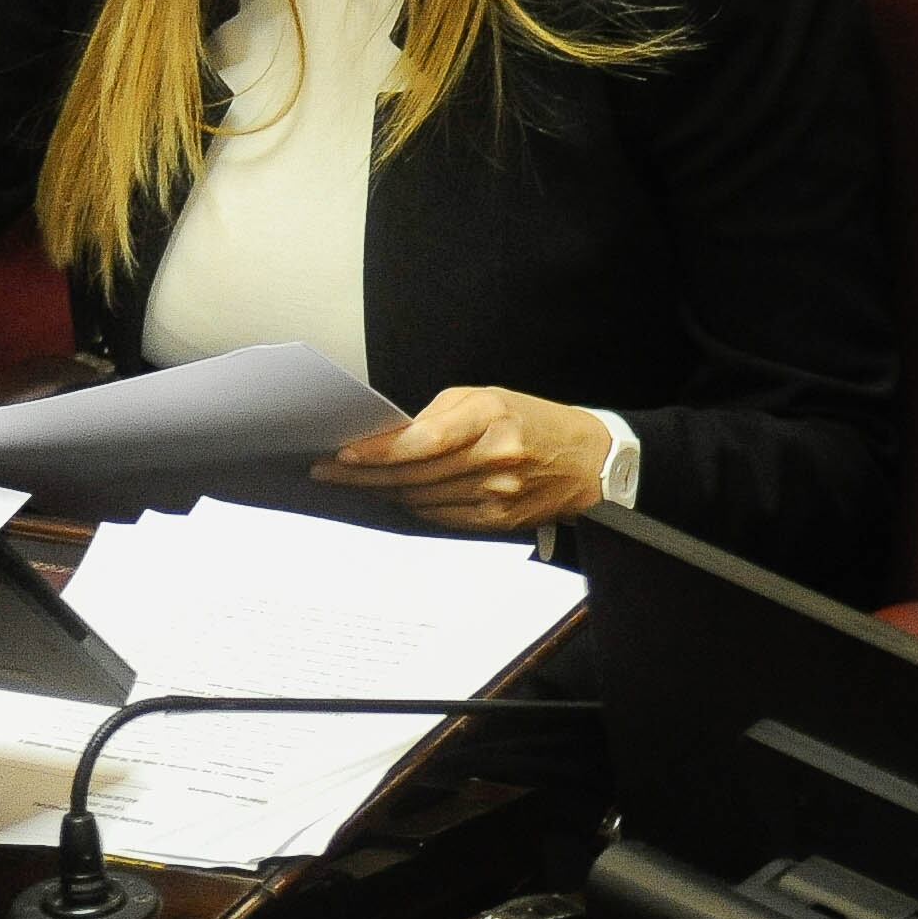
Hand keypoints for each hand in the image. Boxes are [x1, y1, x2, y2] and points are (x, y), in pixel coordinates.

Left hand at [313, 385, 612, 532]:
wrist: (590, 462)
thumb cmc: (534, 423)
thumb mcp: (489, 398)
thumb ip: (437, 416)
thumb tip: (389, 440)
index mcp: (490, 418)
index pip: (420, 441)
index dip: (376, 452)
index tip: (341, 454)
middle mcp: (495, 458)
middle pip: (412, 475)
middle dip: (363, 474)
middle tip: (326, 471)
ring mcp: (497, 494)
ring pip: (420, 499)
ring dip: (383, 491)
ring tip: (355, 482)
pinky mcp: (499, 520)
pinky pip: (440, 516)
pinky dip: (414, 505)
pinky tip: (398, 495)